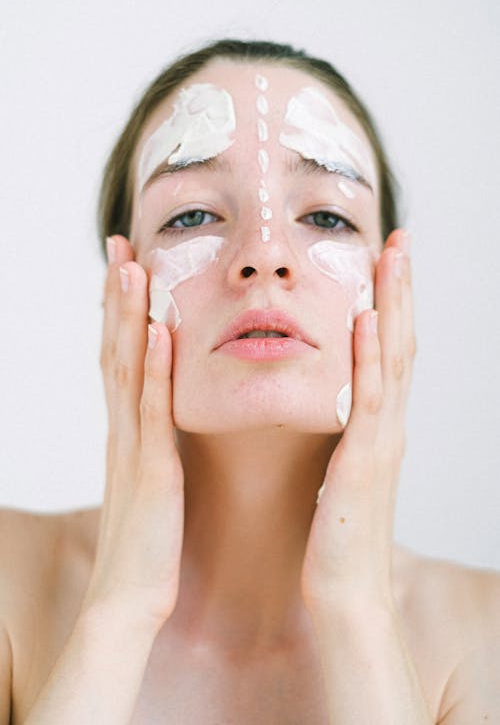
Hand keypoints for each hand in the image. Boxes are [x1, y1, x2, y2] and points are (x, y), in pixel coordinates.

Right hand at [81, 236, 183, 631]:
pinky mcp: (152, 472)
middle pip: (117, 349)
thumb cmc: (147, 542)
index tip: (127, 265)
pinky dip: (154, 370)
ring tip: (132, 266)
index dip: (120, 310)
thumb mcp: (151, 481)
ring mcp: (133, 447)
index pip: (122, 358)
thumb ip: (156, 445)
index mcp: (128, 431)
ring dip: (128, 316)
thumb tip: (169, 417)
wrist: (130, 600)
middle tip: (119, 244)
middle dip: (117, 295)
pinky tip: (159, 333)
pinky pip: (152, 413)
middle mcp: (123, 430)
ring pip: (128, 369)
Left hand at [300, 228, 414, 611]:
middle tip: (398, 240)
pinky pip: (369, 400)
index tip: (383, 261)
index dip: (390, 304)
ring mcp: (381, 441)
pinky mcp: (364, 462)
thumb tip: (324, 406)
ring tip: (392, 257)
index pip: (388, 353)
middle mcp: (387, 426)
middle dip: (400, 289)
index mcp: (377, 427)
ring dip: (393, 305)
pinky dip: (372, 357)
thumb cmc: (333, 536)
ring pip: (393, 360)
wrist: (344, 595)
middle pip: (400, 343)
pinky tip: (369, 319)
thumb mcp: (337, 472)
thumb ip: (337, 437)